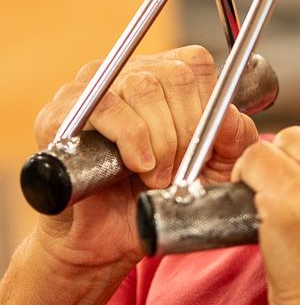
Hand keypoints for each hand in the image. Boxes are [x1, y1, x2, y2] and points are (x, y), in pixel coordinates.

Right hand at [32, 44, 259, 277]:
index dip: (208, 106)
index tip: (203, 147)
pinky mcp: (60, 113)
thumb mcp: (215, 171)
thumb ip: (234, 140)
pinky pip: (105, 106)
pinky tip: (136, 165)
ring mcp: (89, 89)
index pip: (196, 64)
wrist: (110, 241)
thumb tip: (231, 115)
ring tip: (155, 174)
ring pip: (143, 87)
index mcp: (162, 77)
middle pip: (174, 75)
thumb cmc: (157, 200)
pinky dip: (131, 138)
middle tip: (178, 167)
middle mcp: (125, 74)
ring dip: (160, 139)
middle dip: (186, 129)